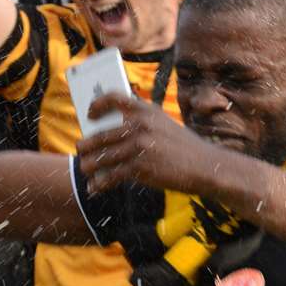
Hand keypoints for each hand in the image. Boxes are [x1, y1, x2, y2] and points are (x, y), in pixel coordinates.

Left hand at [76, 94, 218, 193]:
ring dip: (89, 165)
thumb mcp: (163, 124)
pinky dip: (101, 183)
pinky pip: (112, 176)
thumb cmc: (182, 146)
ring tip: (85, 168)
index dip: (97, 104)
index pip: (114, 98)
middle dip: (86, 146)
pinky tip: (95, 187)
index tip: (89, 114)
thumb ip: (141, 122)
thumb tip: (108, 129)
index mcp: (146, 111)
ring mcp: (139, 147)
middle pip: (100, 135)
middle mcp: (140, 126)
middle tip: (80, 150)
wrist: (205, 166)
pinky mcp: (140, 168)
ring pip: (102, 157)